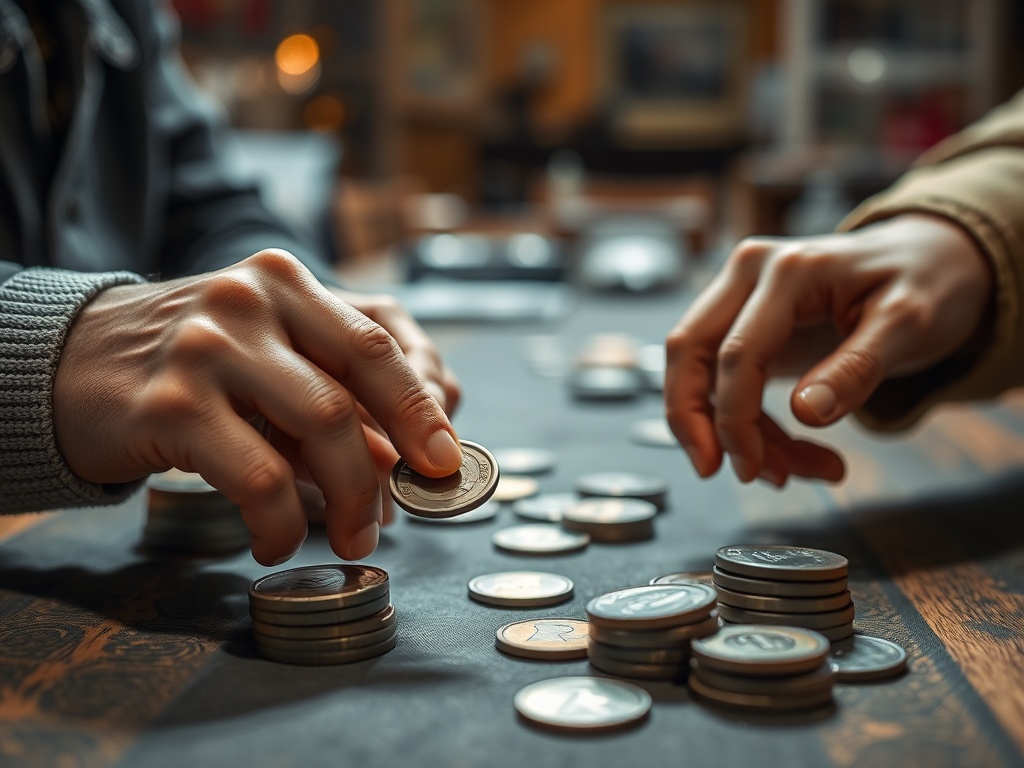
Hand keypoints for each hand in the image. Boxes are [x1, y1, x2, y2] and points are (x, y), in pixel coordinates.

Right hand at [53, 250, 463, 564]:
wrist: (72, 365)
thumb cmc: (191, 367)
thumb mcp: (268, 362)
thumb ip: (333, 397)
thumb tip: (402, 464)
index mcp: (286, 282)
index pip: (378, 338)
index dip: (422, 402)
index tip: (445, 458)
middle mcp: (251, 299)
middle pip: (358, 381)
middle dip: (394, 458)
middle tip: (399, 514)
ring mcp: (209, 345)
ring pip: (322, 424)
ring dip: (351, 497)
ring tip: (352, 537)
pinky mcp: (171, 403)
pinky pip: (260, 477)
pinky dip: (283, 522)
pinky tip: (276, 540)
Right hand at [665, 214, 993, 485]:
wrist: (929, 259)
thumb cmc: (923, 282)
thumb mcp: (908, 326)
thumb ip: (856, 368)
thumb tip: (806, 413)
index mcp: (789, 270)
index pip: (737, 352)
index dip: (734, 419)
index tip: (753, 469)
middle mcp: (751, 271)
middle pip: (689, 349)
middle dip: (693, 420)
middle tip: (713, 471)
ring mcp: (741, 291)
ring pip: (701, 368)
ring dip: (730, 429)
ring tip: (790, 472)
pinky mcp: (743, 318)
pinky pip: (724, 375)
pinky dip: (748, 421)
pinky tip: (789, 452)